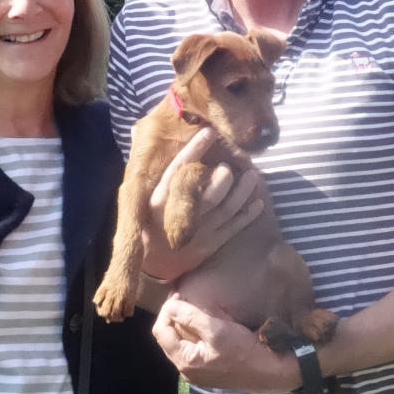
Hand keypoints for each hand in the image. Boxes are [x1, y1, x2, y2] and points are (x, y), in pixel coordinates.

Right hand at [142, 128, 264, 281]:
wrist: (151, 265)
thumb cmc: (148, 222)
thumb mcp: (140, 196)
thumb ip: (145, 165)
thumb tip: (135, 128)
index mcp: (159, 200)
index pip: (178, 171)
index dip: (195, 151)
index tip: (209, 133)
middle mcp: (180, 216)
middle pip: (208, 196)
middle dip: (223, 179)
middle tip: (229, 167)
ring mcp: (198, 232)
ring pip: (226, 209)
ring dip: (242, 192)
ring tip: (253, 176)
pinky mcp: (210, 245)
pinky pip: (233, 228)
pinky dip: (247, 215)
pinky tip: (258, 202)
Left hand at [152, 295, 297, 393]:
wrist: (273, 372)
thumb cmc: (245, 352)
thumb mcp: (217, 330)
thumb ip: (190, 317)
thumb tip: (170, 306)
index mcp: (185, 362)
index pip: (161, 331)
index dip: (167, 311)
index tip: (180, 295)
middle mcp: (187, 370)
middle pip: (170, 337)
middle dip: (176, 316)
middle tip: (188, 298)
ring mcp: (199, 371)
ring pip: (183, 341)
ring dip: (187, 323)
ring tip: (199, 308)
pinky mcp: (211, 368)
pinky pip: (196, 347)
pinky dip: (198, 333)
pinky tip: (210, 323)